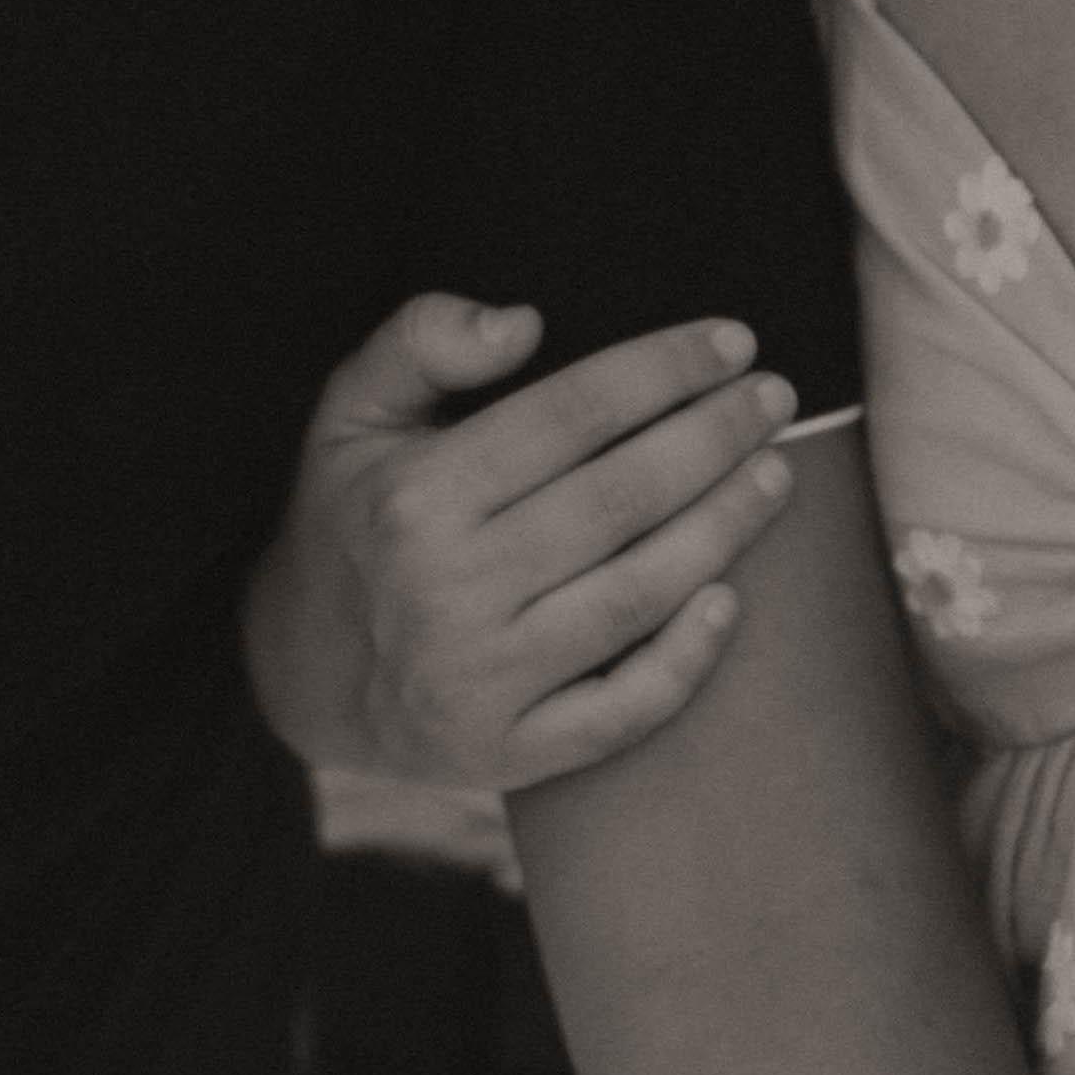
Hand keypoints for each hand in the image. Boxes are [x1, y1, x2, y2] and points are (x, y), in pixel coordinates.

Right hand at [235, 293, 803, 794]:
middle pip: (619, 500)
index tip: (732, 340)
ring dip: (723, 529)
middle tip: (777, 397)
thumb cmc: (352, 517)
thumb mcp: (350, 411)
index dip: (662, 370)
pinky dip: (686, 661)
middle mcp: (446, 590)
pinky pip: (620, 712)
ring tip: (776, 474)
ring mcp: (478, 681)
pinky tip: (731, 600)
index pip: (570, 414)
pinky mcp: (503, 754)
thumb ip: (421, 339)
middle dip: (714, 438)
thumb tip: (524, 321)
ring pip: (635, 596)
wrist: (297, 672)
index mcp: (414, 498)